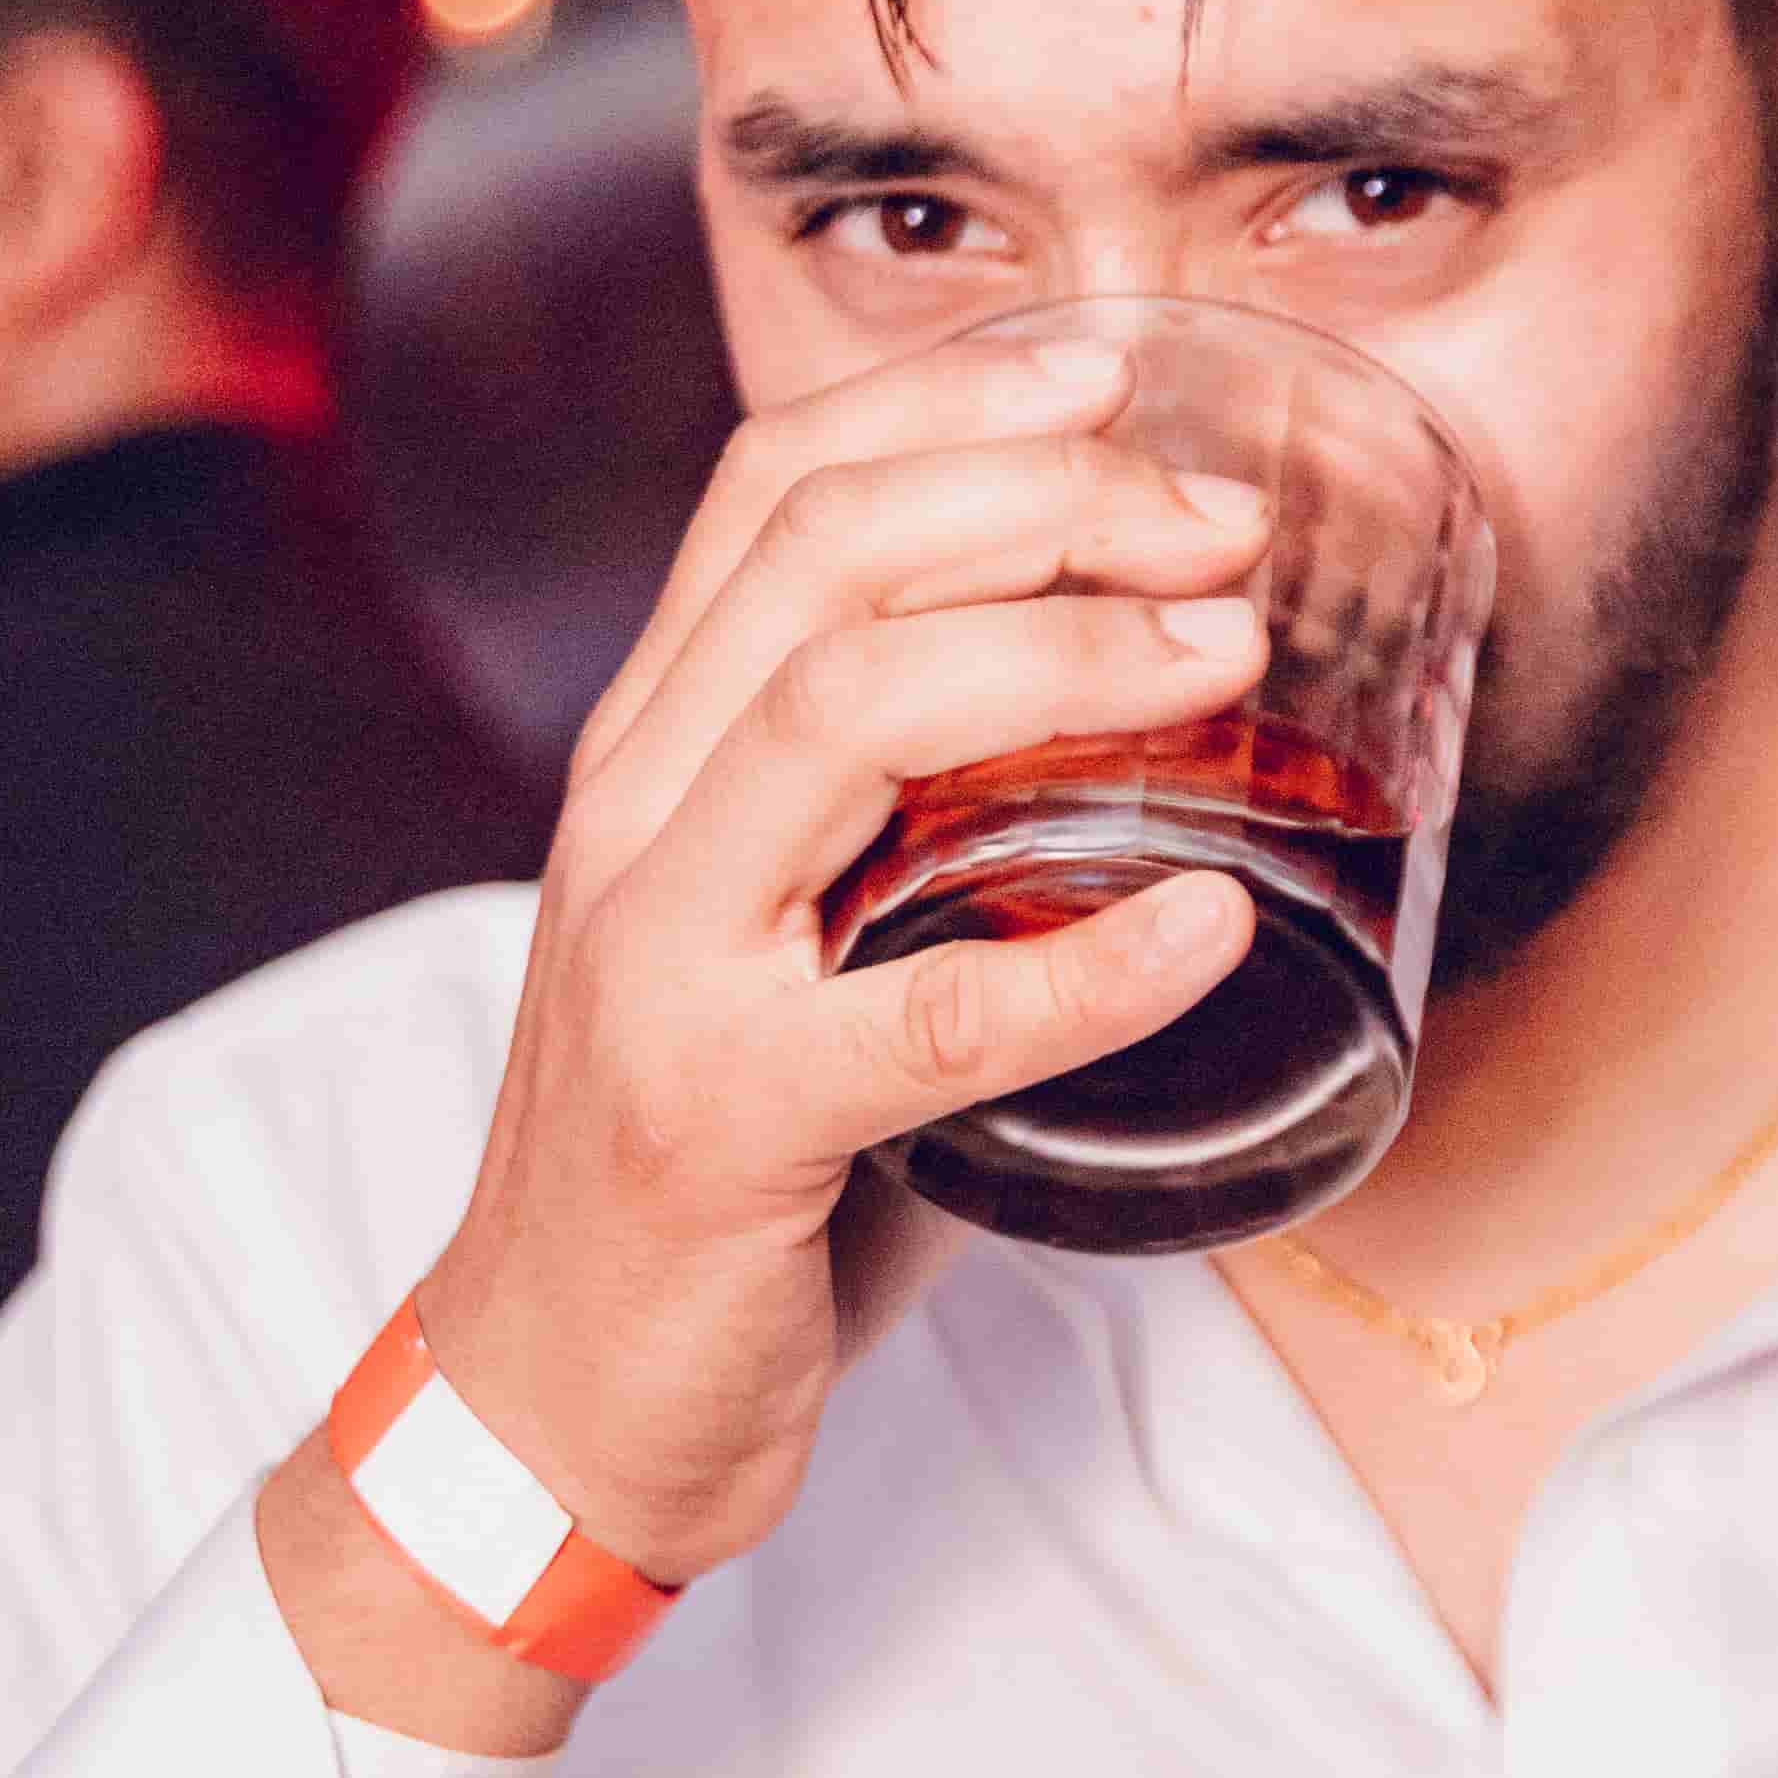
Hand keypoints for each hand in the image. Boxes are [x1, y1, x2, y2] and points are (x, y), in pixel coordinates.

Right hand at [263, 321, 1265, 1736]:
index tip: (1128, 375)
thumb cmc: (709, 1171)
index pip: (777, 491)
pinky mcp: (720, 1120)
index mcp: (655, 757)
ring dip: (1063, 656)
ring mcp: (665, 960)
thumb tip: (1143, 739)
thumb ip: (903, 830)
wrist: (549, 1402)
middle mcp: (636, 819)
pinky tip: (1214, 925)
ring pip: (843, 715)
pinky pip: (927, 1016)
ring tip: (1228, 650)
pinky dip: (1092, 963)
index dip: (957, 403)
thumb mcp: (783, 940)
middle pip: (824, 559)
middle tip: (1224, 524)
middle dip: (1045, 497)